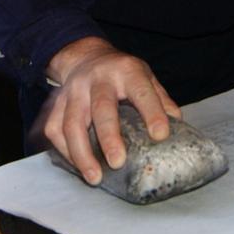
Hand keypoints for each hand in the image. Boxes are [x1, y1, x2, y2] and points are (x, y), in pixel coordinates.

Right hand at [40, 37, 180, 184]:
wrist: (85, 56)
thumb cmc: (121, 73)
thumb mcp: (145, 77)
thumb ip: (160, 100)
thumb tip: (179, 127)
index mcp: (127, 71)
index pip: (141, 91)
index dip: (152, 112)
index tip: (160, 135)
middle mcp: (98, 78)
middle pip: (101, 107)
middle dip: (108, 136)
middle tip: (118, 162)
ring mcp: (73, 90)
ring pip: (70, 122)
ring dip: (81, 153)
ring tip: (95, 177)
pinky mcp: (55, 103)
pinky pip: (54, 129)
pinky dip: (63, 151)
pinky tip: (77, 166)